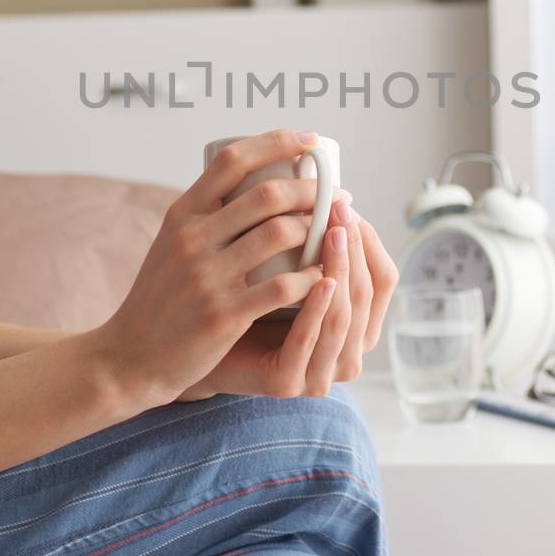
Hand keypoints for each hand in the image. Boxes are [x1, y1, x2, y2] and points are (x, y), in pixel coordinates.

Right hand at [94, 128, 350, 406]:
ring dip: (318, 229)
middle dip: (312, 190)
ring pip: (280, 233)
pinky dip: (311, 277)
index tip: (310, 139)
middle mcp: (193, 238)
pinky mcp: (224, 314)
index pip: (232, 160)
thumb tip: (256, 184)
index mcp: (182, 214)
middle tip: (338, 195)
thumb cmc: (159, 299)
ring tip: (336, 232)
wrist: (129, 356)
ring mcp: (207, 276)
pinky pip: (282, 286)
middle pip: (266, 194)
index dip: (276, 142)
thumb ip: (205, 217)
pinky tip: (323, 275)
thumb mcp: (170, 245)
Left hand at [174, 191, 400, 400]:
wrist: (173, 353)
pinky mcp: (287, 383)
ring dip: (342, 267)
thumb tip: (312, 172)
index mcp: (348, 324)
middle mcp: (342, 352)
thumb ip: (297, 241)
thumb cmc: (226, 300)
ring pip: (344, 315)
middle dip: (356, 246)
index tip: (347, 199)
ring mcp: (317, 372)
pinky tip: (317, 279)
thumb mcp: (270, 265)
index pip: (382, 278)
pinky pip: (309, 341)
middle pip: (368, 293)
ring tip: (331, 230)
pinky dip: (316, 309)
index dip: (371, 239)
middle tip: (338, 206)